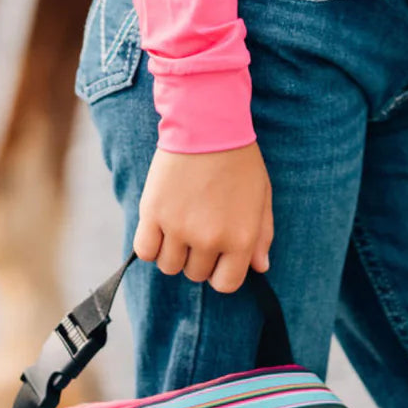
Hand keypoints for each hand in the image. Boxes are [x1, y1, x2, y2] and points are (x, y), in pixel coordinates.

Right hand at [134, 140, 273, 293]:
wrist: (208, 123)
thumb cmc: (238, 158)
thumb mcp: (262, 195)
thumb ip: (262, 234)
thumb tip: (260, 267)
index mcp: (241, 238)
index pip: (226, 284)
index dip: (220, 272)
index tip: (217, 254)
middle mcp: (210, 239)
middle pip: (195, 274)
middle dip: (197, 256)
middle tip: (199, 226)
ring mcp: (180, 228)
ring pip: (169, 265)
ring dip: (173, 251)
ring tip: (179, 224)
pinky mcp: (153, 214)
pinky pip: (145, 251)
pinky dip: (150, 244)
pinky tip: (159, 225)